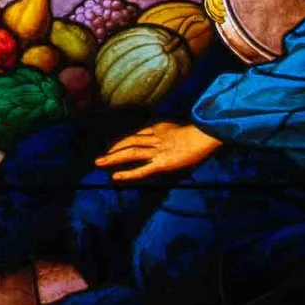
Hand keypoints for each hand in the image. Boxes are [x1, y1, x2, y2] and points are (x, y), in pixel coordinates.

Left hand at [95, 121, 220, 183]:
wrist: (206, 134)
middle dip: (113, 150)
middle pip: (130, 141)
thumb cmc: (201, 134)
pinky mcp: (162, 163)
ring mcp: (158, 150)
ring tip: (99, 164)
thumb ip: (173, 134)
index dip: (124, 142)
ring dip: (113, 158)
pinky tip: (116, 177)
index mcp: (160, 128)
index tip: (115, 148)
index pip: (137, 135)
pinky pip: (142, 170)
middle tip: (99, 159)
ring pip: (131, 152)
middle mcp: (155, 137)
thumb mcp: (183, 130)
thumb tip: (172, 141)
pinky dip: (128, 174)